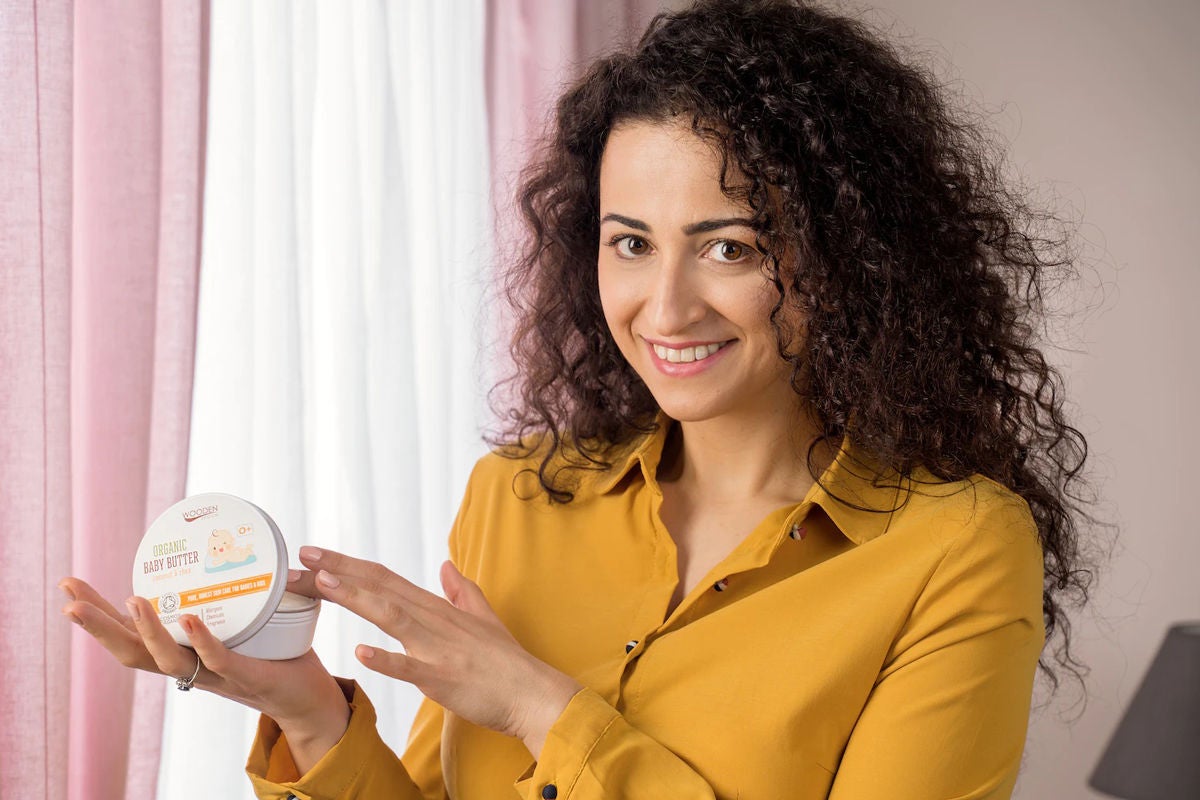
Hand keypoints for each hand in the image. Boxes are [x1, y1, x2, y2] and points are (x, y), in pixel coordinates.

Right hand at [59, 577, 349, 771]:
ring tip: (131, 599)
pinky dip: (201, 640)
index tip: (68, 586)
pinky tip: (188, 618)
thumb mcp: (242, 624)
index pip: (129, 635)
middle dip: (98, 626)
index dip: (98, 614)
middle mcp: (190, 669)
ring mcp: (216, 676)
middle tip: (68, 600)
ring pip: (168, 659)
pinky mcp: (248, 677)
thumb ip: (226, 597)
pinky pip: (219, 660)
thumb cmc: (275, 658)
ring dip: (146, 630)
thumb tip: (220, 547)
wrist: (311, 699)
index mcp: (183, 655)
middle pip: (131, 652)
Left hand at [293, 547, 582, 757]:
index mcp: (436, 608)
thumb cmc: (506, 662)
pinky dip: (387, 660)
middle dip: (337, 572)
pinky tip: (363, 653)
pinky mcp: (442, 678)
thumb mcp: (483, 618)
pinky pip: (411, 668)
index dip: (348, 565)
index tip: (315, 555)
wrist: (531, 694)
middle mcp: (432, 621)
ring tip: (322, 583)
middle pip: (379, 589)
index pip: (384, 579)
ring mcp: (436, 648)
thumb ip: (462, 591)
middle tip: (300, 558)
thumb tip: (447, 566)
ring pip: (391, 617)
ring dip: (356, 598)